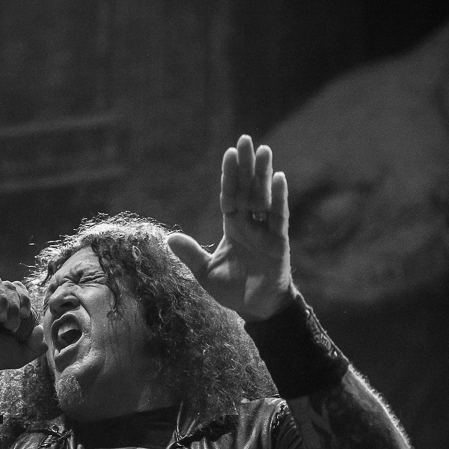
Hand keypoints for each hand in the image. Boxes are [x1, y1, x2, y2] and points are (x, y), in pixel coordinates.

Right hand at [0, 273, 45, 370]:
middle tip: (9, 324)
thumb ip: (35, 345)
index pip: (19, 289)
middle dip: (13, 304)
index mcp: (7, 306)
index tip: (25, 315)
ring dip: (1, 297)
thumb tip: (40, 329)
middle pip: (8, 285)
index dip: (24, 298)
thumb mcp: (20, 355)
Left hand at [167, 135, 294, 320]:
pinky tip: (278, 178)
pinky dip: (279, 197)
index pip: (230, 195)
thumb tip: (169, 238)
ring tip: (263, 150)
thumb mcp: (205, 273)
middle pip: (248, 188)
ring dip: (263, 174)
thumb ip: (190, 254)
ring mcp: (265, 231)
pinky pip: (279, 216)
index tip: (229, 153)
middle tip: (246, 139)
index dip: (229, 176)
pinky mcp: (278, 242)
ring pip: (264, 196)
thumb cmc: (233, 290)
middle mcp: (250, 224)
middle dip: (246, 165)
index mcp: (233, 227)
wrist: (257, 310)